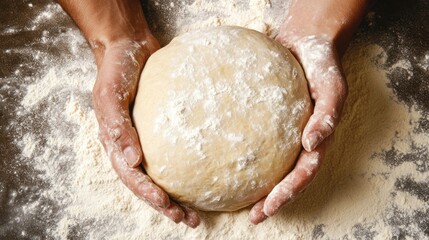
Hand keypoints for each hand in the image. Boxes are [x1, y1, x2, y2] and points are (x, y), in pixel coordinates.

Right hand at [92, 36, 199, 227]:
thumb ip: (117, 126)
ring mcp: (147, 139)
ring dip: (175, 197)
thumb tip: (132, 160)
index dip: (147, 193)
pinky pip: (175, 154)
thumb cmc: (115, 70)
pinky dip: (186, 171)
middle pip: (148, 183)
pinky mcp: (164, 130)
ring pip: (161, 175)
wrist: (129, 46)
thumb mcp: (109, 95)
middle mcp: (131, 146)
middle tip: (187, 219)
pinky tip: (201, 179)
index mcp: (116, 143)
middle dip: (165, 205)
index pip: (131, 176)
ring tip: (194, 214)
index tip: (167, 203)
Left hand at [249, 34, 347, 223]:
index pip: (303, 173)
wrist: (306, 42)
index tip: (267, 208)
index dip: (288, 193)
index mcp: (317, 138)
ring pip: (273, 165)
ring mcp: (285, 132)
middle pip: (289, 177)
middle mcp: (300, 140)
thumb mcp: (333, 88)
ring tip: (240, 203)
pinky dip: (247, 156)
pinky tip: (228, 162)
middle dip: (273, 200)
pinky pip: (257, 141)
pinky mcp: (268, 120)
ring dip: (261, 187)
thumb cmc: (323, 64)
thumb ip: (328, 115)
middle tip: (253, 217)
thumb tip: (313, 145)